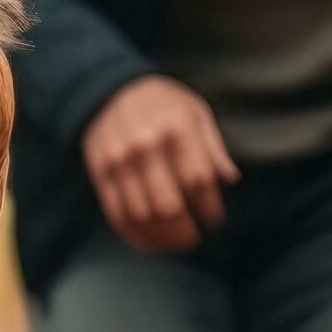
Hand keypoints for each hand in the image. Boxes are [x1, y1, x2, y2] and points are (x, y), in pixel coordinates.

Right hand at [80, 76, 238, 254]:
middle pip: (169, 205)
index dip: (210, 208)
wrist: (107, 87)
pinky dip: (134, 236)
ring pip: (142, 216)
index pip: (198, 181)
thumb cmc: (161, 102)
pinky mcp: (100, 174)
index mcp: (177, 129)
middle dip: (186, 230)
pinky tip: (150, 243)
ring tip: (175, 243)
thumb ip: (213, 147)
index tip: (214, 220)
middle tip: (194, 238)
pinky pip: (117, 215)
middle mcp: (146, 147)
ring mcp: (119, 162)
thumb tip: (231, 180)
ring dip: (162, 238)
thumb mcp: (195, 112)